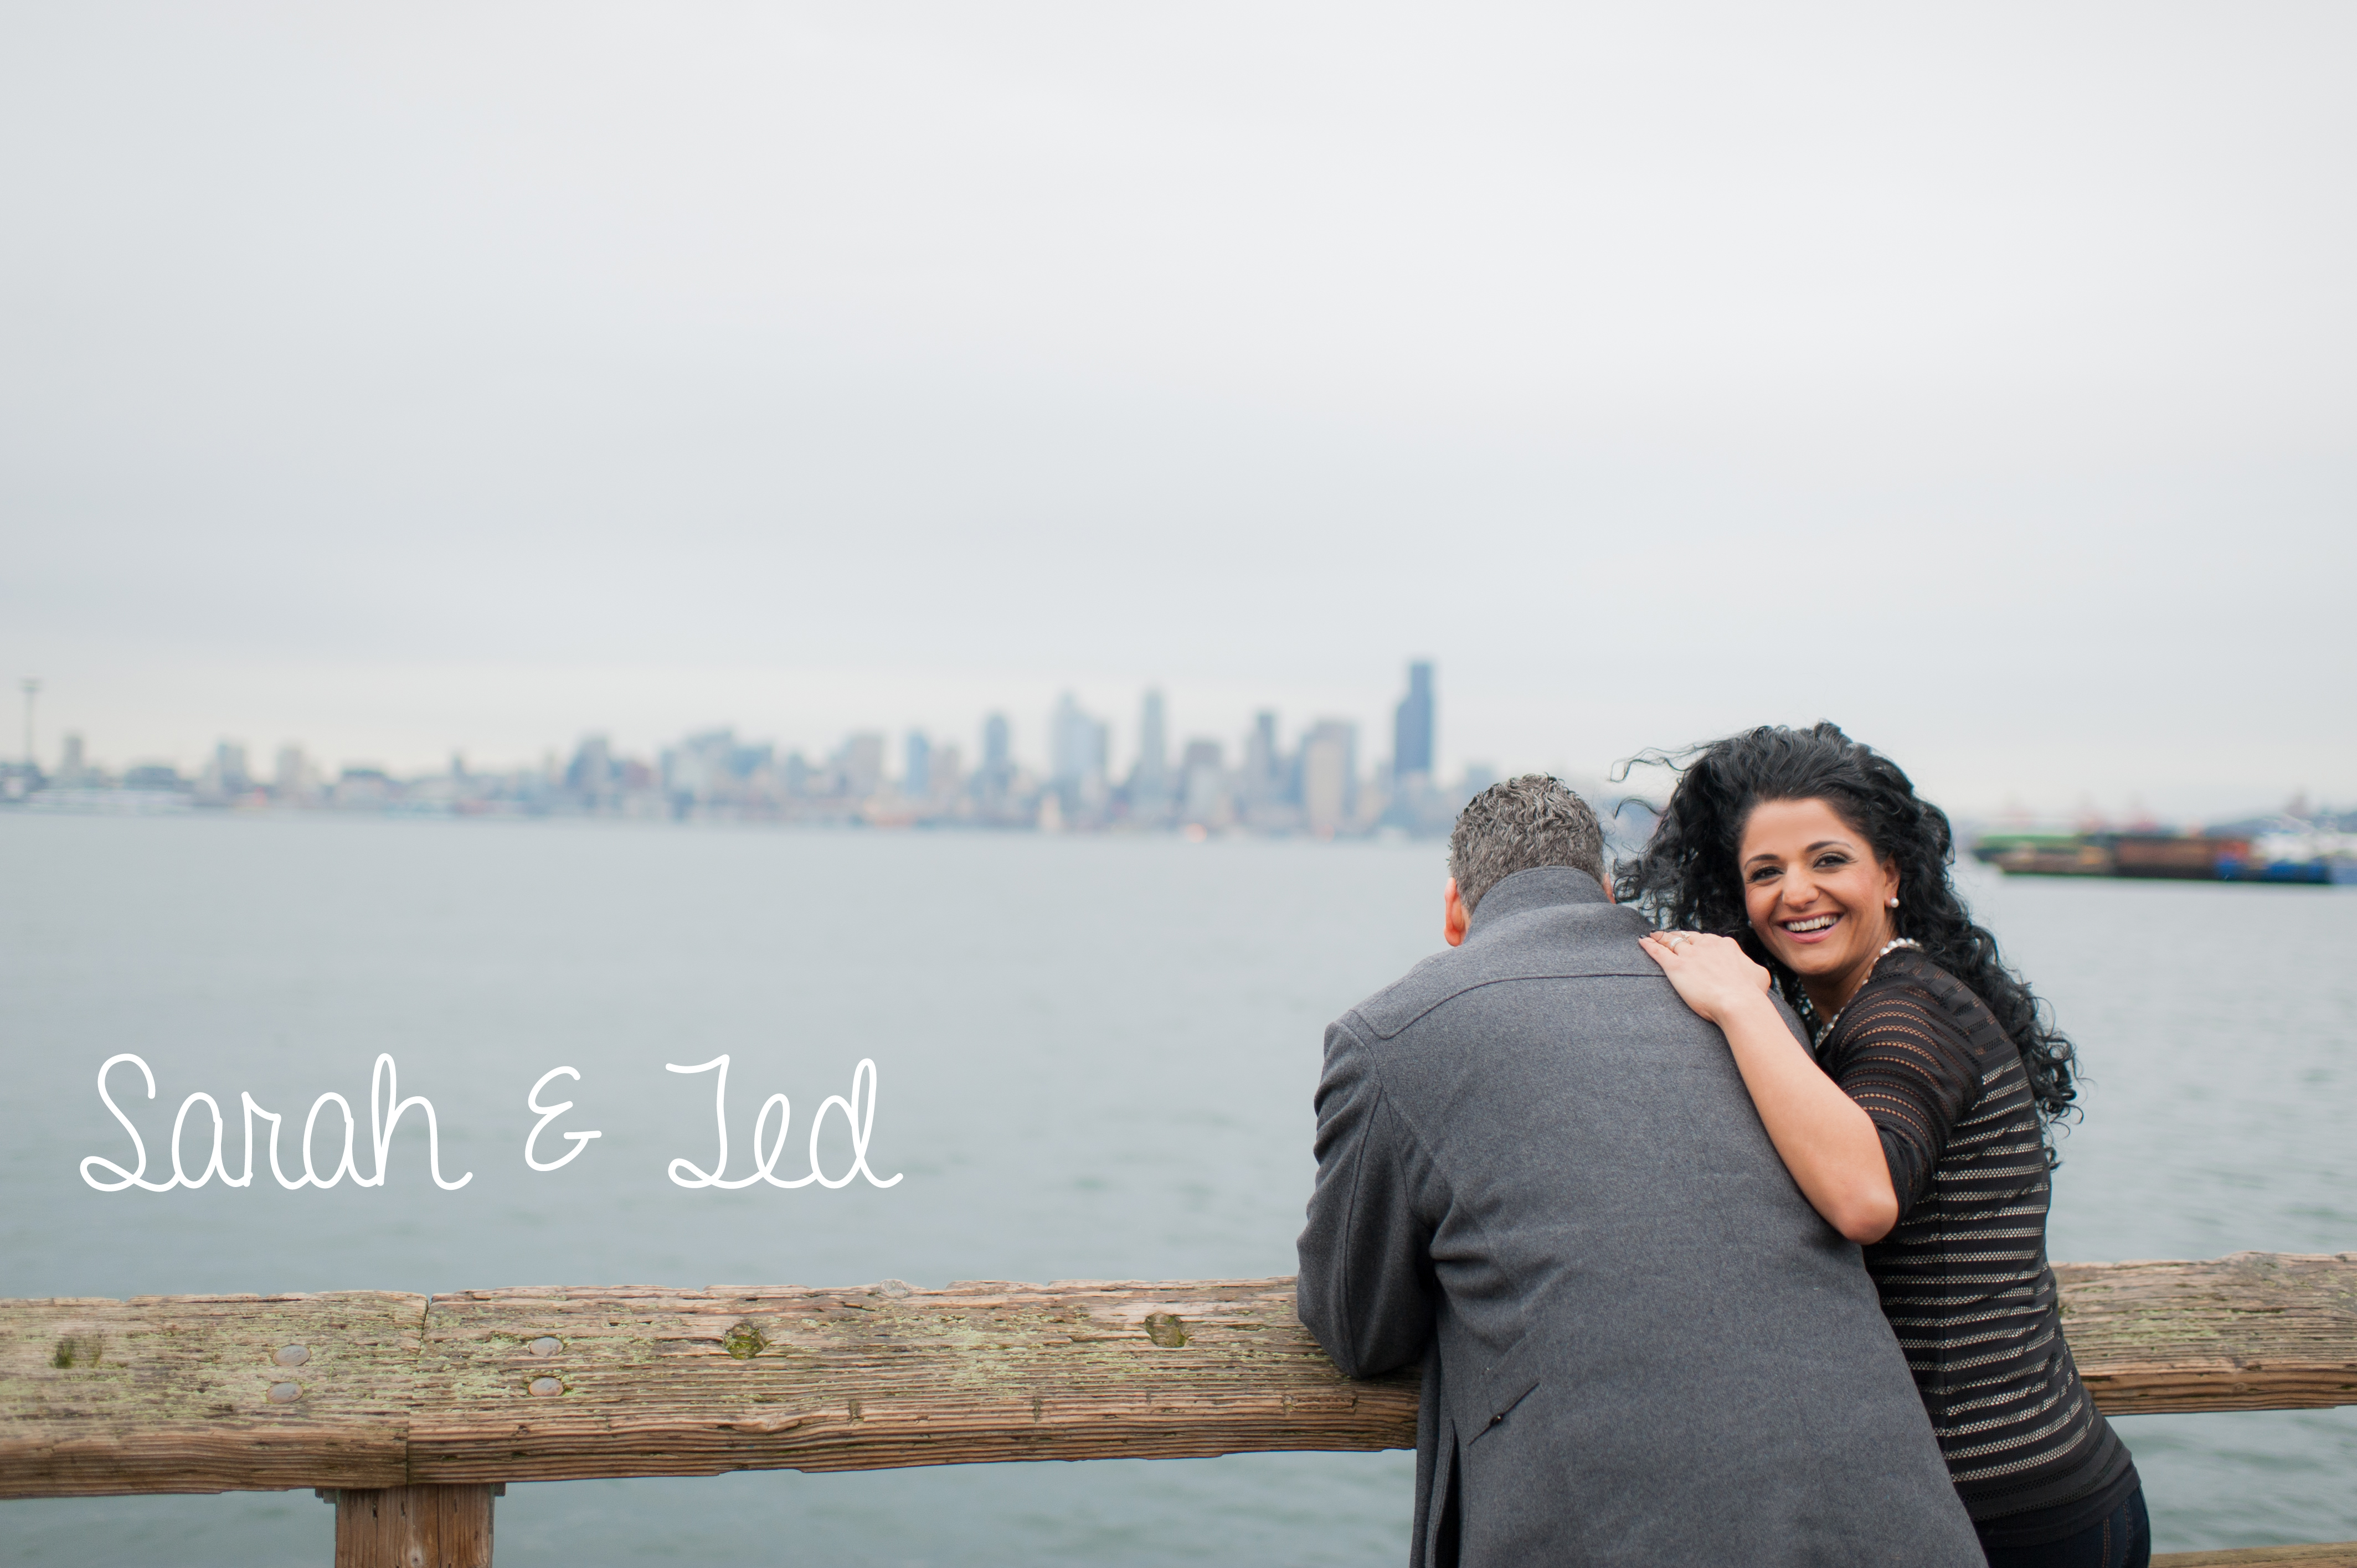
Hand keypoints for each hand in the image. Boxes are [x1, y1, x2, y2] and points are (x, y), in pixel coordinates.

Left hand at [1638, 931, 1772, 1026]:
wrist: (1738, 1003)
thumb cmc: (1751, 993)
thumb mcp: (1759, 975)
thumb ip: (1751, 968)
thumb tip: (1753, 970)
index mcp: (1725, 946)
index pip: (1707, 939)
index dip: (1698, 942)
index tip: (1693, 944)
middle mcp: (1707, 946)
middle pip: (1687, 937)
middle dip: (1678, 937)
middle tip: (1670, 937)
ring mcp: (1690, 955)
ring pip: (1672, 941)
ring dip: (1661, 938)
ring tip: (1653, 936)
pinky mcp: (1676, 967)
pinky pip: (1659, 951)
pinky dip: (1649, 945)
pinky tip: (1642, 940)